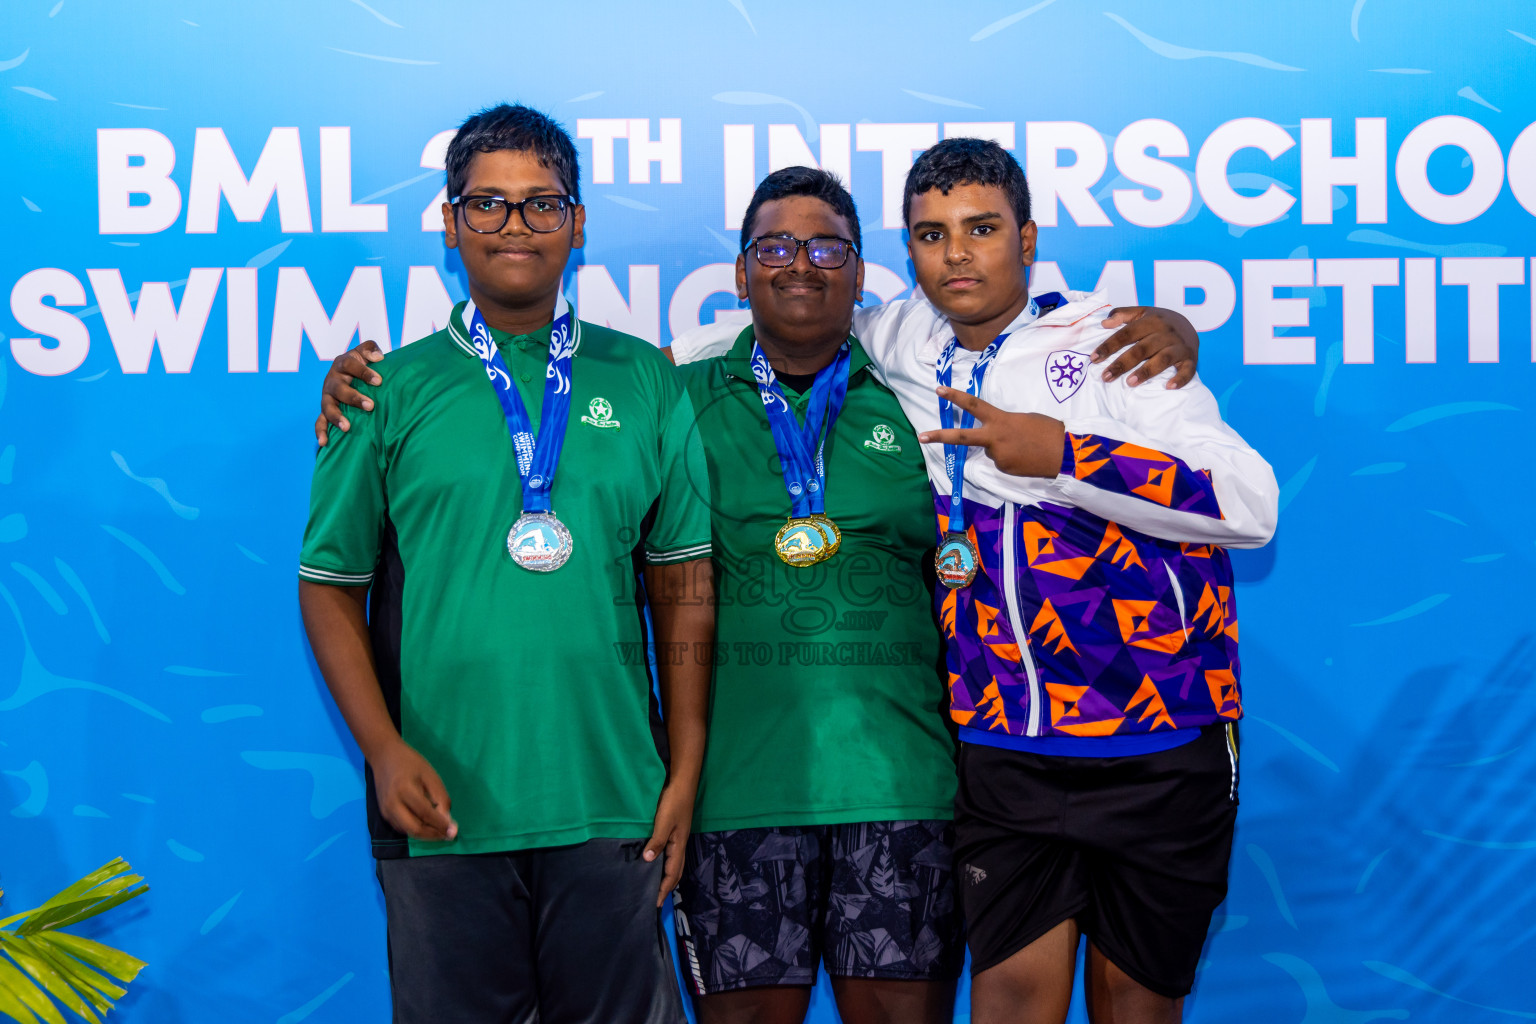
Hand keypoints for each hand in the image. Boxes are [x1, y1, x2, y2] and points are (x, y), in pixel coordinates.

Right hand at [314, 340, 386, 445]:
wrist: (351, 374)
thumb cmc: (362, 363)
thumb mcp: (365, 352)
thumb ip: (370, 349)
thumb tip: (377, 357)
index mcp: (342, 364)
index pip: (349, 365)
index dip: (363, 372)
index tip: (379, 381)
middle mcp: (332, 380)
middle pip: (338, 388)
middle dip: (353, 397)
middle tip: (370, 406)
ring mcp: (327, 396)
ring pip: (328, 406)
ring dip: (336, 417)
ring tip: (347, 427)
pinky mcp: (325, 410)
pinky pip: (320, 421)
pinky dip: (320, 431)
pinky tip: (323, 442)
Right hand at [371, 740, 457, 841]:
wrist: (384, 756)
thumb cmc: (410, 763)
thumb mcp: (430, 775)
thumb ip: (440, 798)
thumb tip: (448, 820)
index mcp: (405, 790)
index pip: (425, 814)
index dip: (440, 825)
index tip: (454, 832)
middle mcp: (392, 804)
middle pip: (414, 829)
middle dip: (433, 835)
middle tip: (448, 835)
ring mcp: (386, 811)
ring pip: (408, 831)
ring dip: (426, 835)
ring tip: (441, 832)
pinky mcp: (384, 814)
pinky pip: (402, 828)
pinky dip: (416, 830)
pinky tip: (427, 826)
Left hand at [644, 780, 695, 906]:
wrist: (682, 783)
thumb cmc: (673, 802)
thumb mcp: (664, 822)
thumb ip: (657, 841)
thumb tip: (648, 860)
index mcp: (678, 845)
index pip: (672, 873)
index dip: (665, 888)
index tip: (656, 903)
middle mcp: (679, 844)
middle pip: (675, 871)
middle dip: (667, 886)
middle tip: (656, 899)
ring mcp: (678, 838)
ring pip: (673, 863)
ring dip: (666, 876)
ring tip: (655, 886)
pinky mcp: (674, 831)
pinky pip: (669, 854)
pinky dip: (663, 863)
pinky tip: (655, 862)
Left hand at [919, 387, 1065, 478]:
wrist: (1064, 453)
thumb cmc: (1047, 430)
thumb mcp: (1023, 419)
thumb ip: (1004, 425)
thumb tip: (995, 437)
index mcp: (1000, 420)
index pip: (973, 405)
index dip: (955, 396)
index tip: (939, 389)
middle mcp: (994, 438)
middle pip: (961, 437)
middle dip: (939, 436)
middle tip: (921, 436)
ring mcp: (998, 456)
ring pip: (991, 451)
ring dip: (1003, 448)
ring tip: (1025, 447)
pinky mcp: (1004, 469)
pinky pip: (1002, 461)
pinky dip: (1011, 458)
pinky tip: (1026, 457)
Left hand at [1092, 306, 1198, 388]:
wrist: (1190, 325)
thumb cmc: (1158, 322)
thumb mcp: (1142, 312)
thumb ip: (1122, 314)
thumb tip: (1104, 323)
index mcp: (1151, 321)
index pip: (1126, 334)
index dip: (1109, 346)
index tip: (1094, 358)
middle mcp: (1166, 332)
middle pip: (1141, 349)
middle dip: (1122, 363)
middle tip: (1106, 377)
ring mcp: (1179, 346)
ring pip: (1162, 359)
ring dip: (1146, 371)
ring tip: (1130, 383)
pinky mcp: (1191, 359)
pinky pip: (1188, 370)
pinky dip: (1180, 379)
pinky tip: (1168, 387)